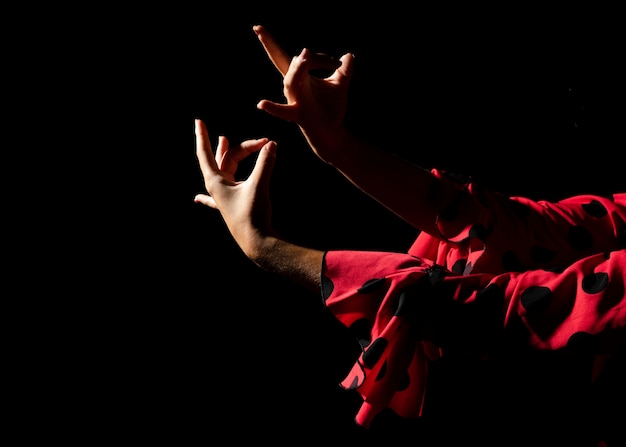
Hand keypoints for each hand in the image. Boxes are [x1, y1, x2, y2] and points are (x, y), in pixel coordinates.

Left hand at [194, 119, 276, 258]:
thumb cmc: (253, 214)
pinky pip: (217, 196)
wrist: (256, 242)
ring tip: (224, 140)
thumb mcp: (259, 185)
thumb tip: (271, 144)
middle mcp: (217, 188)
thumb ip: (265, 163)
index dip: (202, 136)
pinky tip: (196, 199)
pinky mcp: (231, 206)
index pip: (206, 153)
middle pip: (227, 159)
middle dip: (240, 146)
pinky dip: (207, 196)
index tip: (198, 121)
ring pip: (226, 169)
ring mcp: (223, 197)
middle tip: (260, 141)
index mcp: (216, 181)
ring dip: (228, 155)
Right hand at [253, 25, 354, 162]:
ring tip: (306, 56)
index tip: (338, 64)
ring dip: (298, 68)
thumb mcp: (340, 84)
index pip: (300, 57)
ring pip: (290, 80)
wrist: (333, 130)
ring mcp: (294, 99)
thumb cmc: (331, 108)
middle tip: (258, 28)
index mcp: (301, 76)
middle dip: (269, 44)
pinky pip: (283, 111)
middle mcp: (293, 85)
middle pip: (281, 61)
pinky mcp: (298, 114)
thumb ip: (344, 70)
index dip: (320, 57)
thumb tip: (349, 56)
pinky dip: (272, 108)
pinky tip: (261, 104)